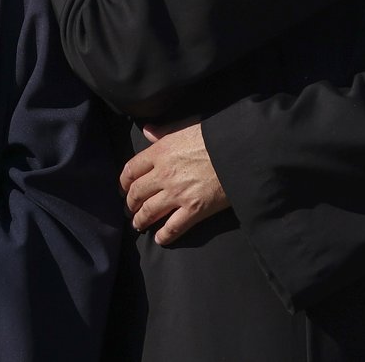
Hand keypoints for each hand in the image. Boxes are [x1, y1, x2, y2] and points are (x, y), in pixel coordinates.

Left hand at [120, 121, 229, 245]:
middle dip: (130, 203)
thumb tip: (146, 130)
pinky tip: (160, 239)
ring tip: (139, 224)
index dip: (123, 182)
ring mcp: (178, 194)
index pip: (131, 169)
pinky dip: (164, 236)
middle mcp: (164, 174)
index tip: (123, 188)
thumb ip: (164, 131)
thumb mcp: (186, 126)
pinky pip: (173, 228)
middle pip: (136, 193)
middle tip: (130, 209)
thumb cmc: (215, 136)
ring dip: (140, 220)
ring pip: (149, 212)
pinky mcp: (194, 209)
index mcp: (161, 152)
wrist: (240, 150)